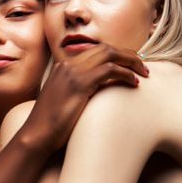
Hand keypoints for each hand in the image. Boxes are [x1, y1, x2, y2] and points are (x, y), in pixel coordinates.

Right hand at [23, 44, 148, 152]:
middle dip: (128, 55)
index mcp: (62, 66)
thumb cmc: (51, 124)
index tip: (131, 64)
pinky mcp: (79, 83)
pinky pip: (110, 70)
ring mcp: (72, 72)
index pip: (96, 51)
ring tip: (144, 72)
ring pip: (109, 54)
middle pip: (105, 48)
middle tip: (143, 66)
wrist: (37, 134)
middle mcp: (67, 65)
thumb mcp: (64, 100)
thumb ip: (79, 90)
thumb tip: (99, 90)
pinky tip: (134, 83)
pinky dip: (125, 74)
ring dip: (130, 62)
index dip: (117, 55)